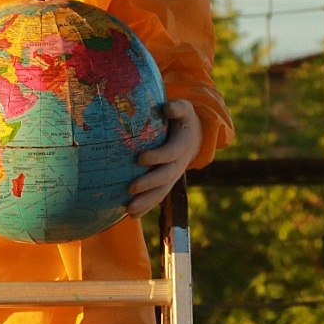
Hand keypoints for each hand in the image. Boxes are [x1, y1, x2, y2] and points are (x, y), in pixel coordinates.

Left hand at [127, 99, 202, 217]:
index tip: (139, 158)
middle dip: (148, 184)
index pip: (170, 153)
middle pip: (164, 177)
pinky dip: (146, 207)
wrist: (194, 135)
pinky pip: (157, 197)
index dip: (157, 156)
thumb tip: (167, 108)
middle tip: (130, 188)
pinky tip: (131, 216)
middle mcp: (179, 164)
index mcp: (182, 145)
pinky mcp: (166, 183)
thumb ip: (177, 108)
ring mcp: (173, 176)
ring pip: (161, 192)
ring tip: (129, 210)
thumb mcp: (184, 109)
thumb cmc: (182, 118)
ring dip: (146, 202)